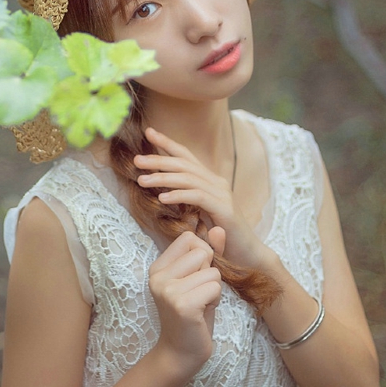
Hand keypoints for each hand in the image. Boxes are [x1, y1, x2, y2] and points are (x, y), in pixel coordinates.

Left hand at [134, 126, 267, 271]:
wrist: (248, 254)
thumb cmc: (221, 236)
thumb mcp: (200, 213)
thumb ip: (186, 198)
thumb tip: (162, 189)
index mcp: (210, 180)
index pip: (186, 156)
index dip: (168, 143)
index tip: (149, 131)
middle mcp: (216, 182)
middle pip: (184, 164)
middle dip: (158, 159)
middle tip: (136, 160)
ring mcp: (222, 194)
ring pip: (188, 178)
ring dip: (163, 178)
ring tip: (142, 180)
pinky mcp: (224, 209)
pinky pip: (198, 196)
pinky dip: (178, 195)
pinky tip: (162, 198)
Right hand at [148, 229, 223, 373]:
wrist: (180, 353)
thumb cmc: (192, 315)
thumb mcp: (198, 280)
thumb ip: (209, 253)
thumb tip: (219, 227)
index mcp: (158, 267)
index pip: (189, 238)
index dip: (202, 256)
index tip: (194, 279)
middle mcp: (158, 276)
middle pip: (202, 252)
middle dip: (210, 273)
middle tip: (198, 294)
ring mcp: (168, 290)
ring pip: (212, 272)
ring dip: (214, 289)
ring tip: (200, 304)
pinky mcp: (182, 304)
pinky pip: (214, 287)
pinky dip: (215, 300)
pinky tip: (203, 313)